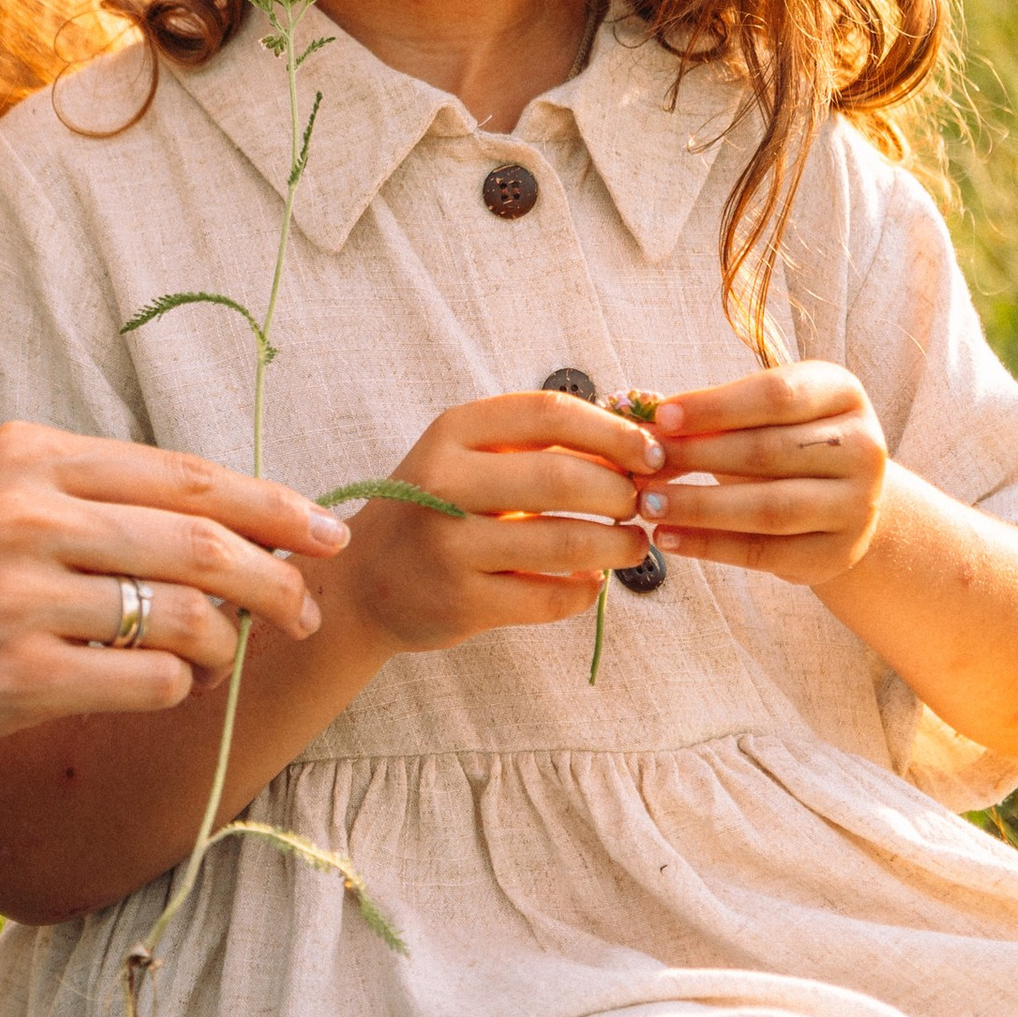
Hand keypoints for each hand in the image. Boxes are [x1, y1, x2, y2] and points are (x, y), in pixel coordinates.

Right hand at [0, 424, 342, 757]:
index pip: (182, 472)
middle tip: (307, 605)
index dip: (269, 502)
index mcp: (26, 454)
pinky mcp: (15, 677)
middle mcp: (27, 512)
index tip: (324, 528)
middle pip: (203, 537)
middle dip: (278, 574)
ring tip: (225, 657)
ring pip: (185, 612)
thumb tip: (208, 519)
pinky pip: (148, 682)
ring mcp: (21, 596)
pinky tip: (162, 689)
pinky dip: (177, 688)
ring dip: (229, 642)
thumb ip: (76, 493)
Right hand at [342, 389, 663, 652]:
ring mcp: (449, 546)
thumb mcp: (466, 458)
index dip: (612, 431)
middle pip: (561, 478)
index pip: (549, 413)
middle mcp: (443, 483)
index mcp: (452, 433)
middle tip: (643, 504)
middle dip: (621, 493)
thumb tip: (638, 445)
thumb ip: (535, 447)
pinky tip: (592, 580)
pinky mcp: (462, 602)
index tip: (652, 452)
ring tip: (634, 544)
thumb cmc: (435, 511)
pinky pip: (551, 598)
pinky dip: (586, 591)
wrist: (365, 585)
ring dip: (618, 545)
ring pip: (564, 543)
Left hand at [642, 365, 889, 592]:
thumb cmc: (783, 443)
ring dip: (699, 506)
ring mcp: (858, 504)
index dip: (715, 406)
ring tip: (647, 504)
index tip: (661, 417)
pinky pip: (766, 551)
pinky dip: (710, 546)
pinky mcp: (838, 553)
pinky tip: (669, 537)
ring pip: (769, 507)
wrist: (840, 501)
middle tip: (642, 464)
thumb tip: (637, 418)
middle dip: (697, 457)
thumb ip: (707, 415)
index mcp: (843, 393)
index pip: (777, 395)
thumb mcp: (758, 416)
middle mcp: (863, 447)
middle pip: (769, 451)